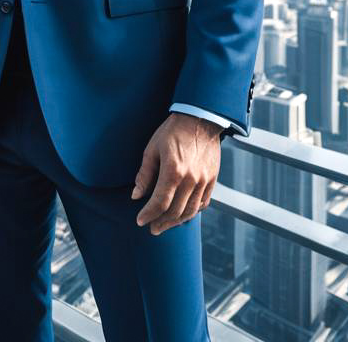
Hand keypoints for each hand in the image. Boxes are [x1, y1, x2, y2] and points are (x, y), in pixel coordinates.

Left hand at [131, 112, 222, 233]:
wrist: (200, 118)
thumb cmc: (173, 131)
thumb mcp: (152, 148)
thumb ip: (145, 174)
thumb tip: (136, 196)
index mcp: (173, 171)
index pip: (159, 203)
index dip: (148, 214)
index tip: (140, 220)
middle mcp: (190, 179)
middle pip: (175, 211)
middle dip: (161, 223)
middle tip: (152, 228)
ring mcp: (203, 181)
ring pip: (190, 211)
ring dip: (176, 221)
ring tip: (165, 224)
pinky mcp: (212, 179)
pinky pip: (202, 203)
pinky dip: (192, 212)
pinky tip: (183, 213)